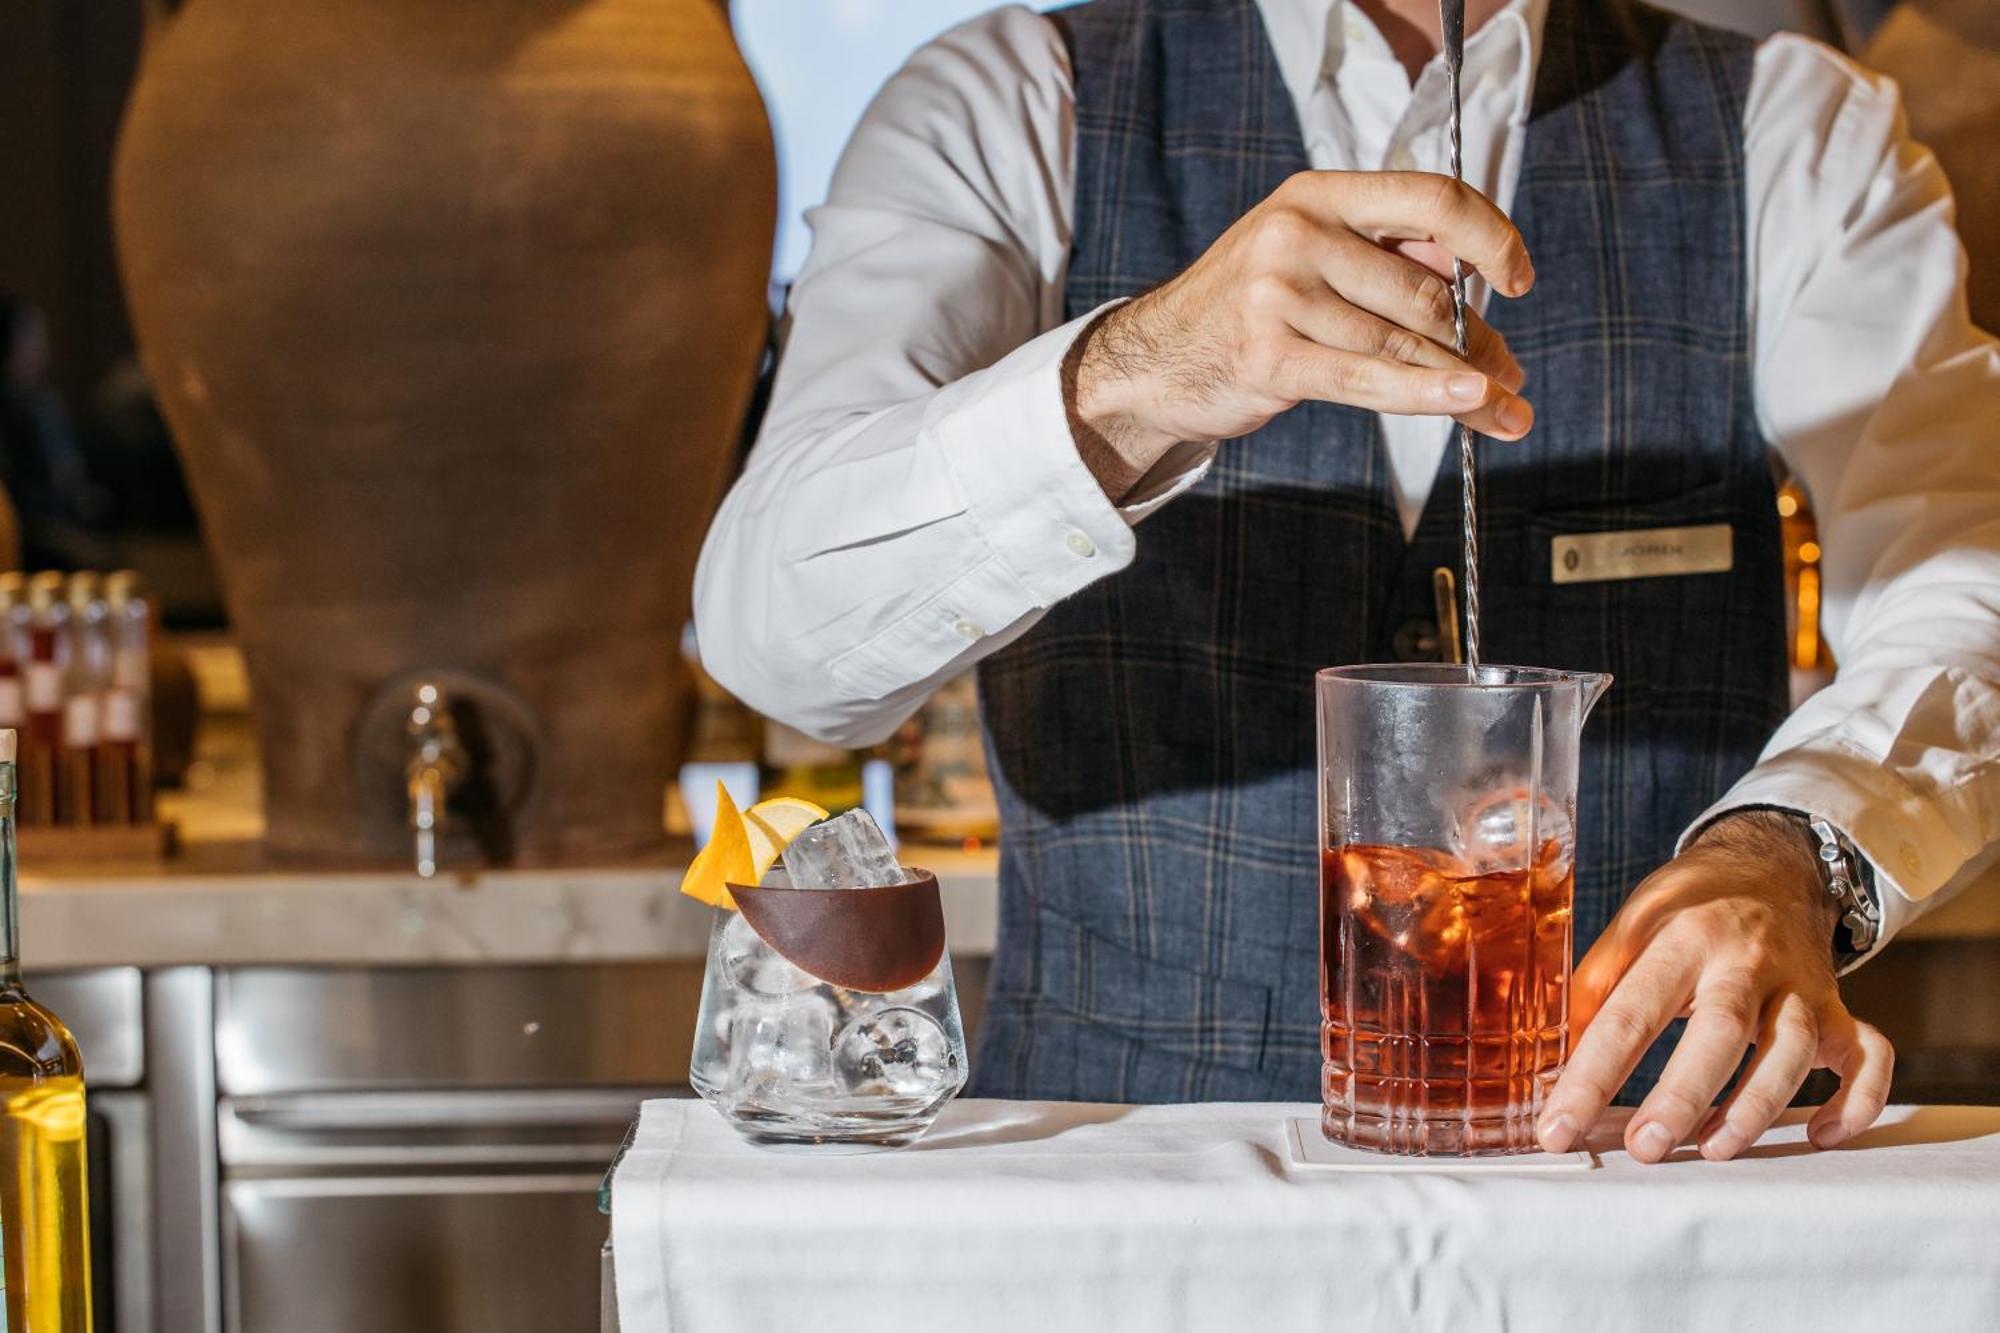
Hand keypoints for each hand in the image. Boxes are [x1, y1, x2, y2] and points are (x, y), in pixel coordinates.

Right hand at [1063, 170, 1536, 497]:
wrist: (1155, 359)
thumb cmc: (1243, 308)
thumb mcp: (1306, 253)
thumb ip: (1385, 253)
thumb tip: (1477, 273)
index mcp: (1318, 195)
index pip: (1431, 199)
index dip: (1490, 236)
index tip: (1518, 276)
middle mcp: (1297, 233)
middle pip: (1426, 288)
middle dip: (1480, 338)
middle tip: (1510, 375)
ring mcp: (1278, 295)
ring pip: (1404, 342)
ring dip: (1468, 381)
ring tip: (1504, 410)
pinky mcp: (1269, 357)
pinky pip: (1369, 379)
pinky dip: (1429, 394)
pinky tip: (1471, 401)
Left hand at [1537, 810, 1894, 1162]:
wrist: (1771, 866)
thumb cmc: (1689, 905)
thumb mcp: (1632, 923)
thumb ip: (1596, 985)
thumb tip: (1555, 1060)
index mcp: (1682, 938)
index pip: (1630, 1012)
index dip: (1592, 1075)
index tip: (1559, 1128)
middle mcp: (1747, 961)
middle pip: (1722, 1030)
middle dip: (1684, 1095)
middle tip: (1645, 1148)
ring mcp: (1799, 986)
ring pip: (1794, 1049)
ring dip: (1758, 1106)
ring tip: (1714, 1149)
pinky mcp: (1839, 1008)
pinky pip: (1868, 1056)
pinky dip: (1857, 1101)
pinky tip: (1820, 1135)